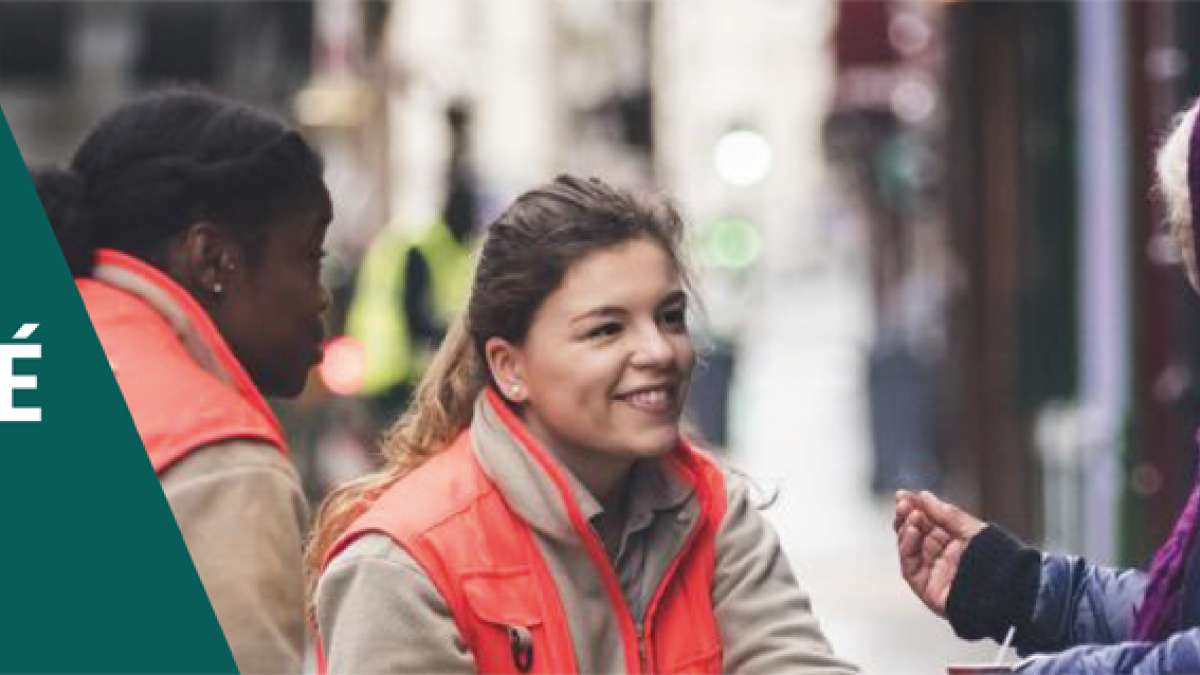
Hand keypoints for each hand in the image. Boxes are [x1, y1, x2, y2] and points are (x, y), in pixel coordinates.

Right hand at [893, 490, 985, 616]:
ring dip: (904, 529)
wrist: (1005, 591)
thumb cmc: (997, 562)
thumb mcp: (971, 529)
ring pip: (908, 548)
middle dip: (906, 516)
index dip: (915, 508)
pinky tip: (911, 530)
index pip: (927, 522)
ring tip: (911, 515)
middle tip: (902, 503)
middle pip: (914, 534)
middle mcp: (942, 557)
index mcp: (954, 542)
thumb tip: (924, 497)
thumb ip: (946, 513)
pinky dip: (906, 546)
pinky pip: (909, 566)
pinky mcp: (926, 587)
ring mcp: (933, 572)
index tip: (904, 495)